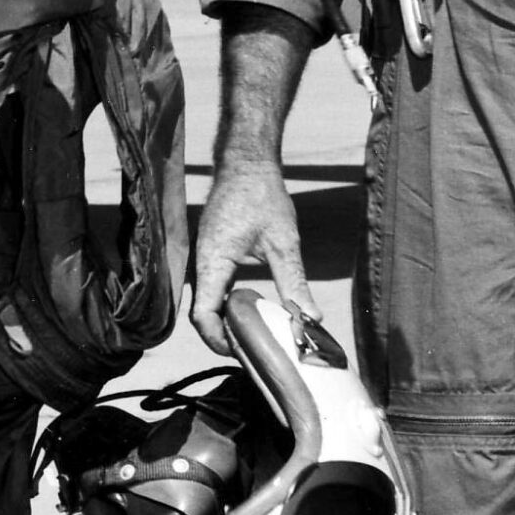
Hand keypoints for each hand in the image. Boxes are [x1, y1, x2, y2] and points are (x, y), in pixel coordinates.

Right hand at [189, 157, 318, 353]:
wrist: (247, 162)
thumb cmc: (263, 195)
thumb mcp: (285, 242)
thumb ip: (295, 283)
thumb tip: (312, 319)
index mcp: (213, 261)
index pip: (202, 315)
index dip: (217, 340)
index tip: (243, 351)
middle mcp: (202, 263)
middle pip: (202, 315)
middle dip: (223, 338)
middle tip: (255, 351)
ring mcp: (204, 258)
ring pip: (206, 303)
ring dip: (226, 323)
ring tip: (255, 336)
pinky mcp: (211, 254)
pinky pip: (212, 290)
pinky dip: (228, 307)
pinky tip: (251, 312)